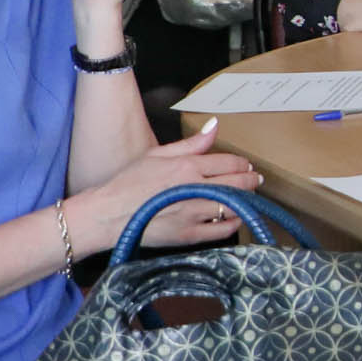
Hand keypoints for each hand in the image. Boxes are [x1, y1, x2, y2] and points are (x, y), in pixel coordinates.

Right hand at [76, 123, 263, 254]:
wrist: (107, 214)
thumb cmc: (128, 183)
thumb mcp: (156, 154)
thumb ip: (190, 143)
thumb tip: (215, 125)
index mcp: (186, 166)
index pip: (230, 162)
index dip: (243, 164)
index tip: (246, 166)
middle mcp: (194, 189)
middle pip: (238, 183)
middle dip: (251, 180)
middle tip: (254, 180)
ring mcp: (193, 213)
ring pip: (235, 205)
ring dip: (246, 200)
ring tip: (245, 197)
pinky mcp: (189, 235)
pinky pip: (223, 231)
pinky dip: (234, 222)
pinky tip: (233, 217)